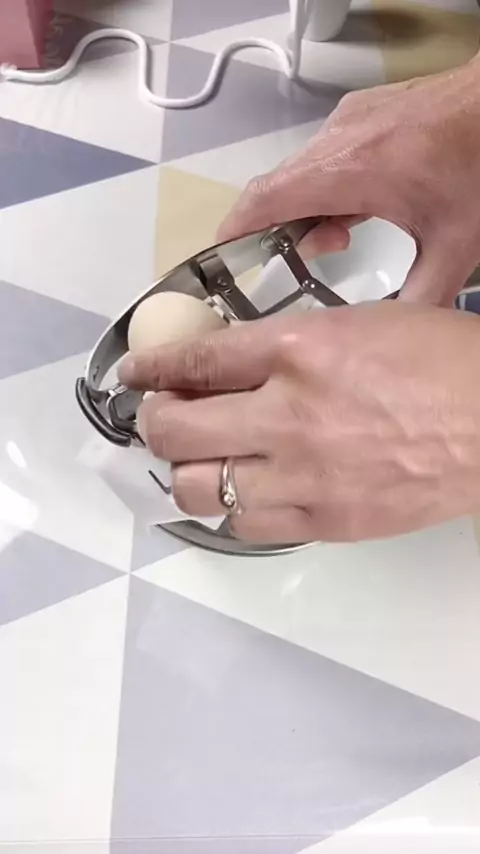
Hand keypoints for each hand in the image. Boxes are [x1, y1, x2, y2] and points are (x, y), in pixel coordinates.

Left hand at [119, 302, 479, 543]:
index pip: (195, 361)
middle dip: (155, 421)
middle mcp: (288, 414)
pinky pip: (245, 524)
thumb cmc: (440, 362)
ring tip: (198, 456)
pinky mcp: (323, 522)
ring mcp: (303, 476)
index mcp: (299, 350)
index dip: (151, 368)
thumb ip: (286, 345)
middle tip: (162, 415)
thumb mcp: (356, 325)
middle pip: (176, 431)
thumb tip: (230, 364)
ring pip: (198, 488)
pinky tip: (241, 488)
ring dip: (186, 469)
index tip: (134, 374)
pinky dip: (230, 505)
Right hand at [219, 57, 479, 306]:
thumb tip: (398, 334)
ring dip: (307, 210)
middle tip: (291, 264)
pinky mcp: (362, 113)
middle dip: (276, 230)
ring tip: (339, 238)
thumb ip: (422, 295)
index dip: (236, 231)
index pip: (266, 200)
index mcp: (352, 171)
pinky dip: (326, 187)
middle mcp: (340, 139)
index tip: (222, 259)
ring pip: (301, 173)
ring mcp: (349, 121)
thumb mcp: (455, 244)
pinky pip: (323, 156)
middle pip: (278, 189)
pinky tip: (359, 208)